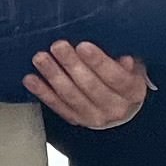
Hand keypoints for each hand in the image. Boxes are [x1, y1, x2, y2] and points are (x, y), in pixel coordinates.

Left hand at [24, 40, 151, 129]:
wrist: (121, 108)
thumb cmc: (125, 77)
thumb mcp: (134, 67)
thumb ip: (127, 63)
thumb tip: (126, 59)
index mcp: (132, 91)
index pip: (116, 77)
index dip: (99, 62)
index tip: (83, 46)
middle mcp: (115, 108)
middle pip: (91, 86)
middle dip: (72, 64)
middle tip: (58, 46)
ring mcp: (94, 117)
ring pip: (71, 96)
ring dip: (54, 76)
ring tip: (41, 58)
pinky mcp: (76, 120)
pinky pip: (57, 106)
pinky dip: (43, 92)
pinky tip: (31, 79)